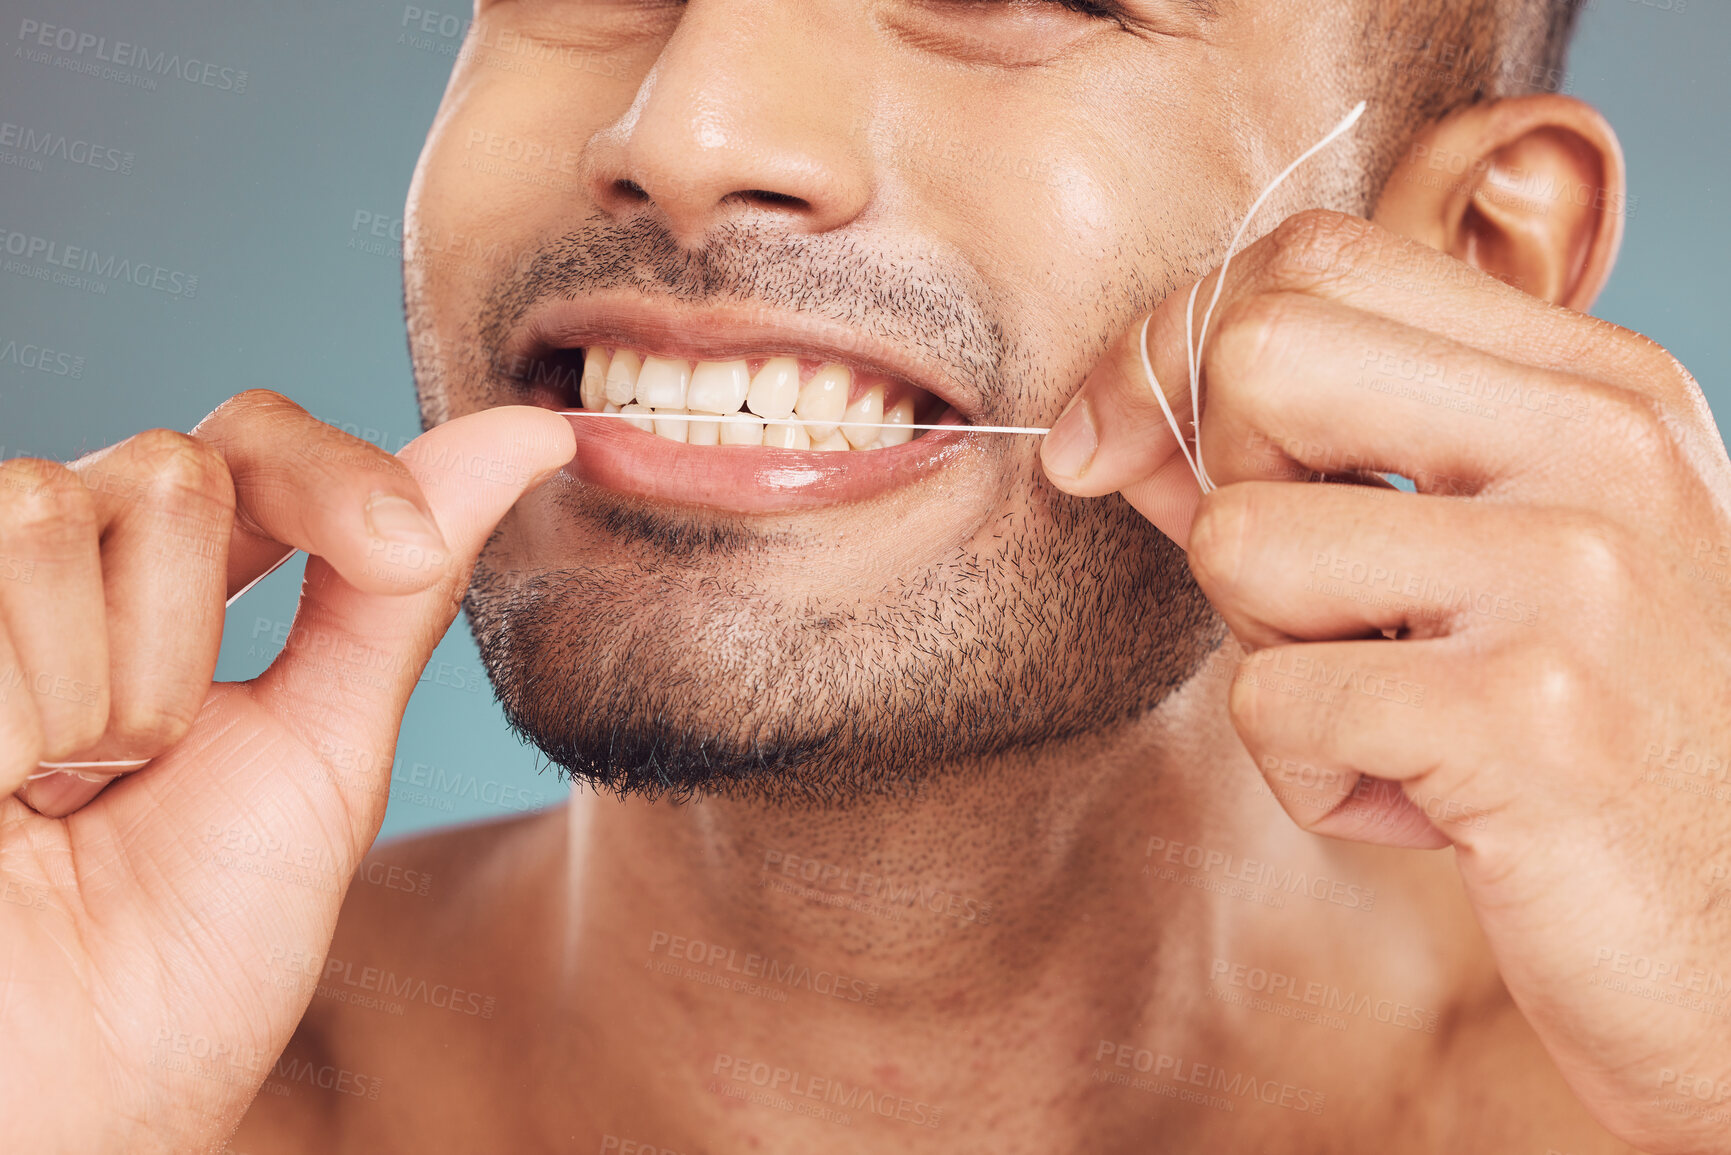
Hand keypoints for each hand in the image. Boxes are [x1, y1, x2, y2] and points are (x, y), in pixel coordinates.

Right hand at [0, 390, 574, 1152]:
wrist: (76, 1090)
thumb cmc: (193, 949)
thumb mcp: (326, 748)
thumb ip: (399, 586)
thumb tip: (533, 433)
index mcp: (172, 599)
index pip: (250, 443)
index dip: (333, 476)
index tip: (405, 550)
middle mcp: (61, 579)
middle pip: (169, 468)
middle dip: (187, 639)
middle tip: (141, 771)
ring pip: (52, 507)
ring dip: (98, 692)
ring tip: (54, 795)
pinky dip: (17, 714)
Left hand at [1043, 211, 1730, 1153]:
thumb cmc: (1601, 742)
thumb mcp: (1490, 564)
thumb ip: (1310, 470)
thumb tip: (1108, 423)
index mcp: (1597, 385)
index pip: (1320, 259)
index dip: (1175, 341)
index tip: (1112, 440)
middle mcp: (1599, 445)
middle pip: (1258, 355)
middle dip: (1218, 488)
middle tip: (1310, 606)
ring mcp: (1572, 572)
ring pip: (1237, 541)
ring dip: (1275, 660)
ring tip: (1398, 721)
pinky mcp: (1527, 715)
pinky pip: (1272, 705)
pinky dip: (1314, 781)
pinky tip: (1434, 811)